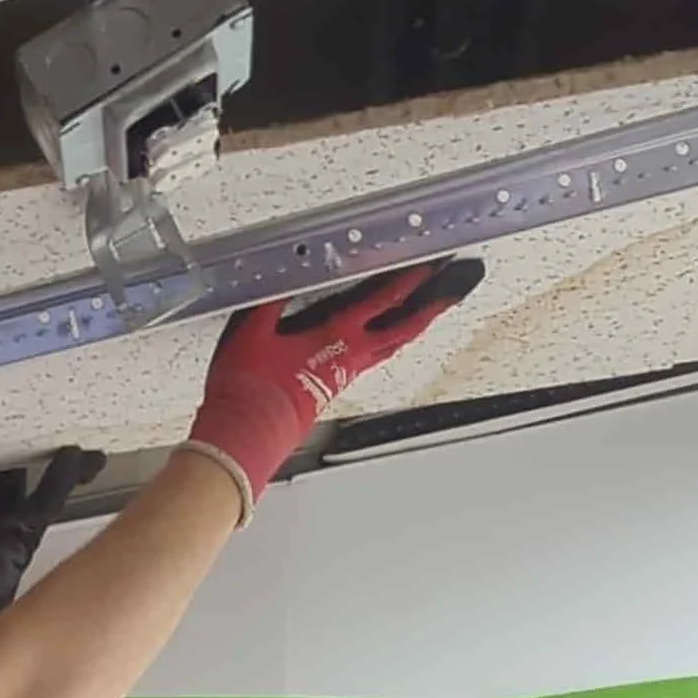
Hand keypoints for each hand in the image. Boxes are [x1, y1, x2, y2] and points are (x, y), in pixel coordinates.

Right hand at [187, 256, 483, 505]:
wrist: (244, 432)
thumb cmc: (249, 388)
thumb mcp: (253, 328)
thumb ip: (272, 295)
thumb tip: (284, 268)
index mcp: (335, 335)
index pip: (381, 301)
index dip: (408, 280)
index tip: (430, 265)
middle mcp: (349, 356)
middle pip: (402, 330)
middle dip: (430, 308)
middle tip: (453, 292)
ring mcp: (345, 373)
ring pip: (390, 348)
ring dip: (412, 328)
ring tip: (428, 314)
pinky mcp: (334, 386)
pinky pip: (372, 360)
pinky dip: (387, 345)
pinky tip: (385, 342)